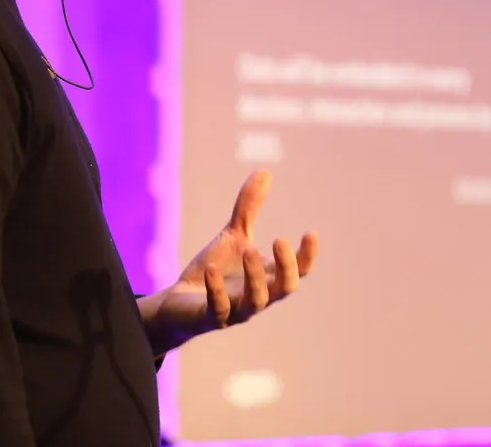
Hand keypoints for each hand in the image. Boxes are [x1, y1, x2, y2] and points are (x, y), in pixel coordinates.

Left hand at [144, 169, 317, 354]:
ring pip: (256, 301)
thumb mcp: (234, 235)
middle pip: (285, 288)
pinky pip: (219, 309)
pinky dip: (217, 289)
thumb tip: (265, 171)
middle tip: (279, 239)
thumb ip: (249, 208)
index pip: (297, 271)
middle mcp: (258, 296)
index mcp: (268, 277)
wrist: (180, 301)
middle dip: (286, 266)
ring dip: (255, 276)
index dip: (307, 255)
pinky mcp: (212, 318)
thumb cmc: (216, 269)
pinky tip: (212, 268)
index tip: (310, 232)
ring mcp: (236, 310)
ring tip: (248, 248)